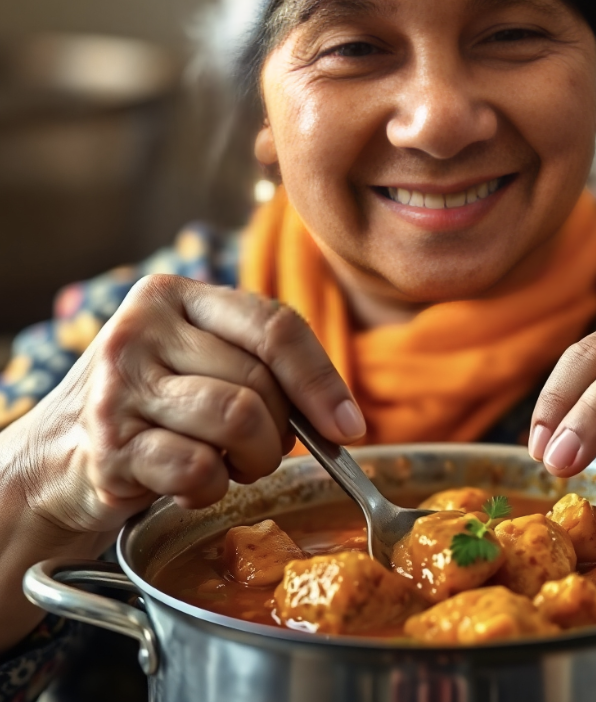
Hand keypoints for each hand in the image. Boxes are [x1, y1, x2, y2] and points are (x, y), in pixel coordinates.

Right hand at [19, 275, 364, 534]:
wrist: (58, 459)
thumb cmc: (153, 407)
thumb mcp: (200, 360)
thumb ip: (260, 363)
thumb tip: (341, 416)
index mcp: (177, 295)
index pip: (275, 326)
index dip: (322, 379)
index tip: (348, 425)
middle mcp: (144, 328)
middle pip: (261, 381)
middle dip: (280, 432)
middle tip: (260, 450)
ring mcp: (121, 385)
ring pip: (238, 420)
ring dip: (253, 462)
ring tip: (230, 467)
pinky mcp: (109, 445)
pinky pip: (199, 468)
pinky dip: (212, 489)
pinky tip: (192, 485)